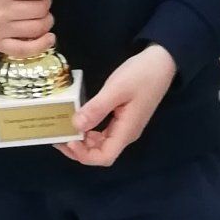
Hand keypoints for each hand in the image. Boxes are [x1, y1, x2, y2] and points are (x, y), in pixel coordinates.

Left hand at [57, 44, 177, 168]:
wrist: (162, 62)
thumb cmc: (141, 75)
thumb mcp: (116, 89)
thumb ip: (97, 108)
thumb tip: (75, 126)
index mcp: (126, 131)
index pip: (104, 157)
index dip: (83, 155)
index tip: (67, 140)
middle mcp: (125, 134)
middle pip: (101, 153)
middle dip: (78, 149)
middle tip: (57, 135)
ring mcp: (125, 126)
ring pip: (101, 143)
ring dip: (82, 141)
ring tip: (63, 128)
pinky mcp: (123, 118)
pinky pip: (103, 132)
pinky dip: (89, 130)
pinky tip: (78, 119)